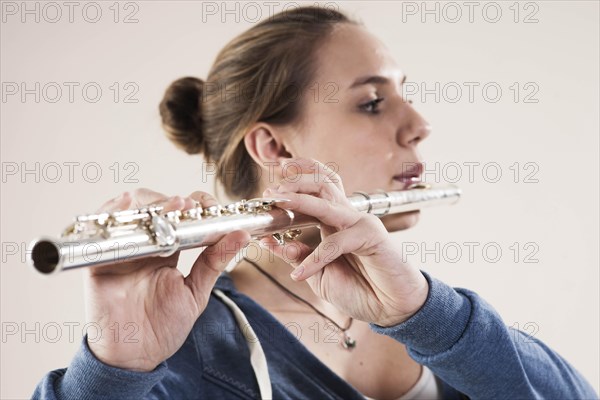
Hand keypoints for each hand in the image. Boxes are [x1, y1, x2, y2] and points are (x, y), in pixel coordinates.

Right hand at [85, 189, 249, 370]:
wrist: (135, 355)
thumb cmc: (163, 326)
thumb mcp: (195, 292)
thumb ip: (215, 262)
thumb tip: (242, 236)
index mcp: (168, 248)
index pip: (181, 215)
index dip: (195, 205)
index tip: (211, 207)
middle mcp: (144, 244)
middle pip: (154, 206)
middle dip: (172, 201)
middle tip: (189, 206)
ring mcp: (122, 248)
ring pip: (131, 210)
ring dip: (151, 202)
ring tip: (172, 207)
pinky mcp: (100, 259)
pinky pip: (102, 230)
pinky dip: (112, 213)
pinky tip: (127, 205)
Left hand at [261, 158, 428, 326]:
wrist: (392, 309)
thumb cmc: (360, 289)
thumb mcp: (318, 273)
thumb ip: (298, 256)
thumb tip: (270, 242)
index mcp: (334, 221)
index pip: (317, 188)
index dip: (295, 180)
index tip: (269, 188)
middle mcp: (347, 216)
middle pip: (322, 184)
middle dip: (294, 182)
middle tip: (270, 192)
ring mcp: (360, 223)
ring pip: (327, 202)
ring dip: (299, 200)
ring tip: (277, 201)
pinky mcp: (371, 236)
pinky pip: (335, 243)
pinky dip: (314, 258)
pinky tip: (300, 274)